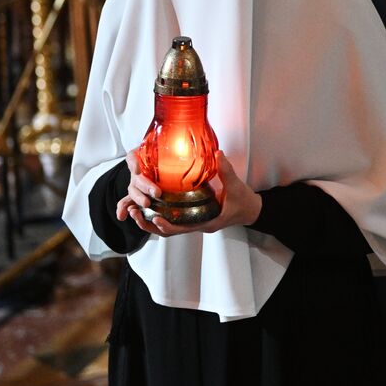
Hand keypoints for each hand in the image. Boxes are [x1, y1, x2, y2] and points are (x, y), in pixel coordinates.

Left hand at [115, 151, 262, 237]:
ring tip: (134, 210)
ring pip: (167, 228)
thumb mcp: (236, 187)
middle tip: (134, 212)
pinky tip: (150, 204)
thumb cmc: (243, 202)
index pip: (181, 229)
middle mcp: (197, 225)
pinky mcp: (193, 217)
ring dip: (150, 221)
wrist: (251, 209)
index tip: (154, 217)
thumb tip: (217, 153)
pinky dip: (160, 215)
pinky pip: (173, 220)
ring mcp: (194, 222)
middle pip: (168, 232)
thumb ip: (225, 170)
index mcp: (206, 222)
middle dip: (149, 224)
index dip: (166, 225)